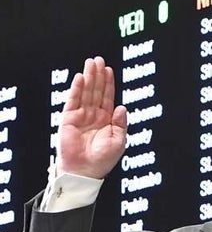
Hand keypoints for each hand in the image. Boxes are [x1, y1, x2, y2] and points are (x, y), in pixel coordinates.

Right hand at [56, 57, 126, 178]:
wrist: (85, 171)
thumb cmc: (103, 160)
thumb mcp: (119, 141)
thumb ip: (120, 123)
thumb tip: (122, 106)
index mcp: (106, 120)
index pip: (107, 97)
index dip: (108, 83)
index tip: (109, 69)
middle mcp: (93, 115)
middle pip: (96, 90)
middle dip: (97, 75)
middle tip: (98, 60)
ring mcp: (81, 116)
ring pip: (85, 92)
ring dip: (88, 77)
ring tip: (90, 63)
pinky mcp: (69, 119)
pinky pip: (73, 101)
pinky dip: (76, 89)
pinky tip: (80, 78)